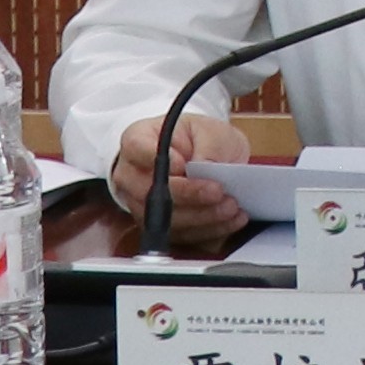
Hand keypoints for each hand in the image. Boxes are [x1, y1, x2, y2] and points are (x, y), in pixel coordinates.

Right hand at [109, 110, 259, 250]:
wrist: (209, 158)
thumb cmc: (201, 139)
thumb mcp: (210, 130)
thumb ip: (207, 147)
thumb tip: (204, 168)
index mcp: (138, 140)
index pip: (135, 148)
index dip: (154, 158)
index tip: (182, 164)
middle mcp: (132, 175)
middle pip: (148, 190)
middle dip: (188, 194)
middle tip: (217, 191)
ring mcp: (142, 204)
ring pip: (164, 218)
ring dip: (201, 216)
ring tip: (231, 206)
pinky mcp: (159, 227)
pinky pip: (181, 234)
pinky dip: (210, 229)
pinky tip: (232, 219)